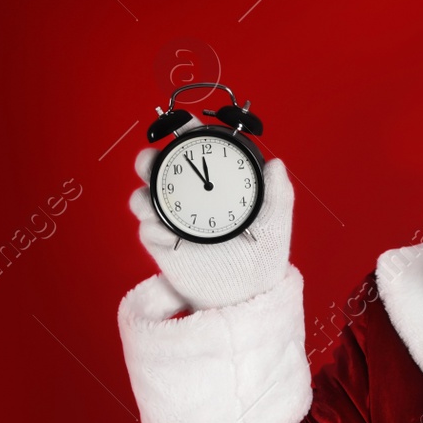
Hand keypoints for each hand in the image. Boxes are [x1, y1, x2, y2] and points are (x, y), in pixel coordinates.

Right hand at [129, 124, 294, 309]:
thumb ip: (279, 194)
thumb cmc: (263, 256)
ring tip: (155, 206)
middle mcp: (190, 196)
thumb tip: (276, 164)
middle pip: (156, 168)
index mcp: (216, 183)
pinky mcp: (161, 244)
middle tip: (153, 163)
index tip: (185, 127)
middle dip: (148, 160)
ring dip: (143, 195)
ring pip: (143, 196)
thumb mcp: (276, 223)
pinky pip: (145, 229)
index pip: (195, 150)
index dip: (185, 133)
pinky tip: (168, 236)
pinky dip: (151, 228)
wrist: (245, 295)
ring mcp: (173, 219)